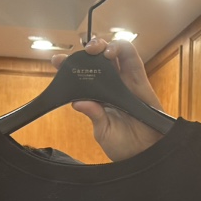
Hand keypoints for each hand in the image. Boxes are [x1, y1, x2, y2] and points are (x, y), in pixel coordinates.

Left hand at [52, 38, 166, 161]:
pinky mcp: (141, 82)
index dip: (70, 67)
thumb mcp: (103, 132)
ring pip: (116, 54)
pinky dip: (123, 50)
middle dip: (89, 50)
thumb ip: (94, 115)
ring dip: (106, 46)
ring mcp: (126, 83)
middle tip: (79, 53)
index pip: (83, 77)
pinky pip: (133, 60)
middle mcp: (112, 87)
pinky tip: (111, 53)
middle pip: (100, 60)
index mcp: (99, 98)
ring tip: (96, 50)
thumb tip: (77, 102)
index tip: (57, 61)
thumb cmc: (123, 147)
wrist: (143, 155)